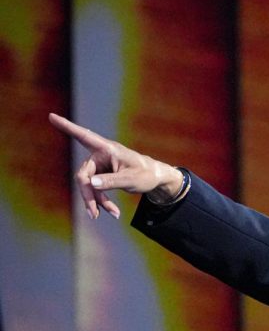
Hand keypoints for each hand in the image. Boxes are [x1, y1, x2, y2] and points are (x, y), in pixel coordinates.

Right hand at [48, 113, 182, 219]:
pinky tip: (113, 212)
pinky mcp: (101, 176)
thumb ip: (112, 181)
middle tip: (93, 213)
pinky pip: (96, 190)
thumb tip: (92, 183)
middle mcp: (100, 156)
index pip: (84, 136)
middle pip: (84, 176)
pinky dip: (102, 201)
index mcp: (108, 149)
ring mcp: (100, 166)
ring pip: (89, 186)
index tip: (51, 116)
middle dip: (88, 195)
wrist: (155, 178)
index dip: (67, 127)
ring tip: (113, 214)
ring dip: (97, 201)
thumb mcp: (131, 179)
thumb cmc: (146, 174)